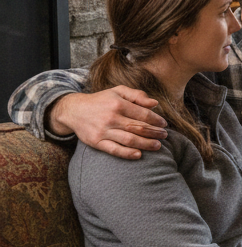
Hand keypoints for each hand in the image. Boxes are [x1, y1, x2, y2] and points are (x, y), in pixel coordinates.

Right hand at [49, 88, 167, 158]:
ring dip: (146, 144)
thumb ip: (137, 95)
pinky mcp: (96, 142)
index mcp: (118, 104)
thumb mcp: (117, 91)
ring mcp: (103, 131)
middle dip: (154, 132)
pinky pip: (114, 150)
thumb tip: (155, 103)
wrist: (73, 110)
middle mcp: (111, 117)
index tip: (164, 124)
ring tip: (157, 146)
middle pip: (138, 127)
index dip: (156, 120)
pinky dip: (127, 153)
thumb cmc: (101, 101)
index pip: (143, 114)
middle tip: (164, 136)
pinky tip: (139, 155)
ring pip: (129, 139)